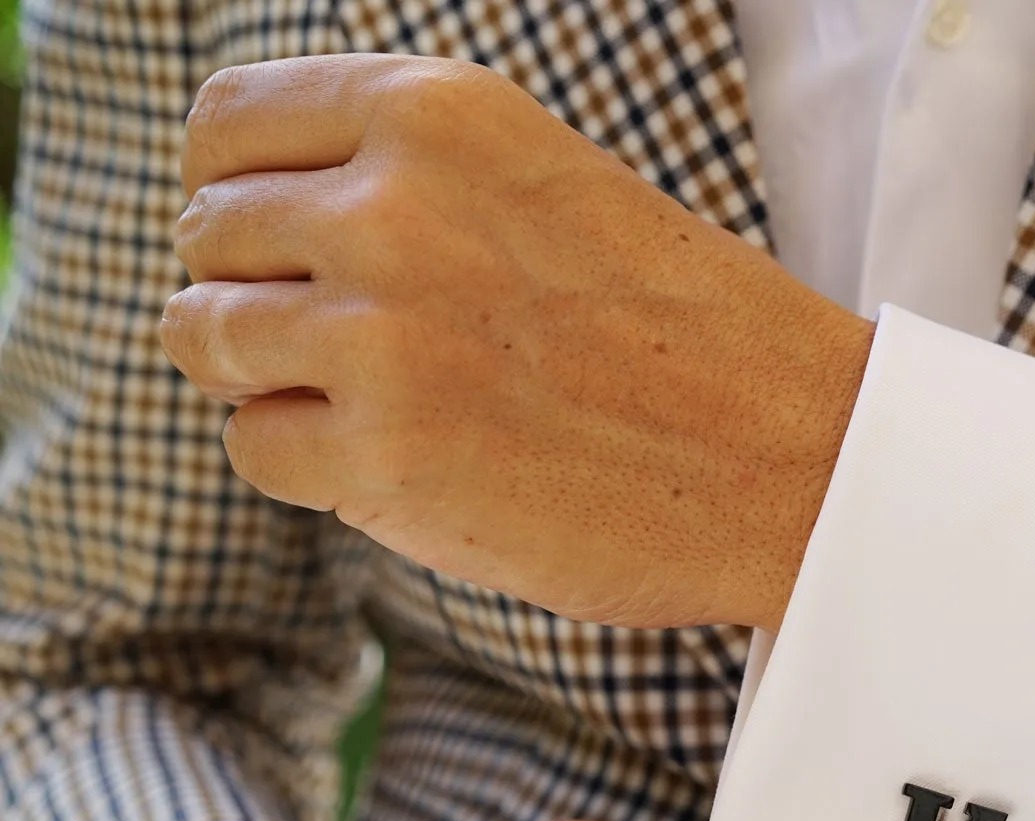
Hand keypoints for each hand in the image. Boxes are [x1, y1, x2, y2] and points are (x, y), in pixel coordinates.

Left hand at [161, 54, 873, 632]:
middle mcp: (394, 204)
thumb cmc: (689, 336)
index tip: (286, 250)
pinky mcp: (385, 455)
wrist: (801, 461)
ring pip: (206, 339)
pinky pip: (252, 446)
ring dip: (274, 382)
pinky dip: (311, 467)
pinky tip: (408, 465)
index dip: (238, 193)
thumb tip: (258, 214)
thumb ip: (410, 176)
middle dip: (261, 296)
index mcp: (440, 113)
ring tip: (385, 407)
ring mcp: (383, 332)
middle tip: (362, 351)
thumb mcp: (549, 185)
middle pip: (208, 235)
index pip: (225, 125)